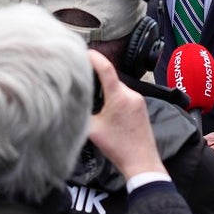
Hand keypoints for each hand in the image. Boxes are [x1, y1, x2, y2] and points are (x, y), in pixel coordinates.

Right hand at [87, 51, 164, 179]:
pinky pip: (124, 95)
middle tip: (80, 82)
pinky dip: (113, 97)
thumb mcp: (92, 129)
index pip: (106, 69)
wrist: (142, 161)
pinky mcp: (141, 106)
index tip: (83, 52)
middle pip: (110, 79)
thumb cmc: (118, 147)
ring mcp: (138, 100)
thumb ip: (81, 112)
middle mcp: (131, 94)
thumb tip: (70, 101)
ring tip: (92, 100)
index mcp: (119, 97)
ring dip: (105, 91)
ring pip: (116, 87)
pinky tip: (105, 109)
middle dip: (95, 80)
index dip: (94, 57)